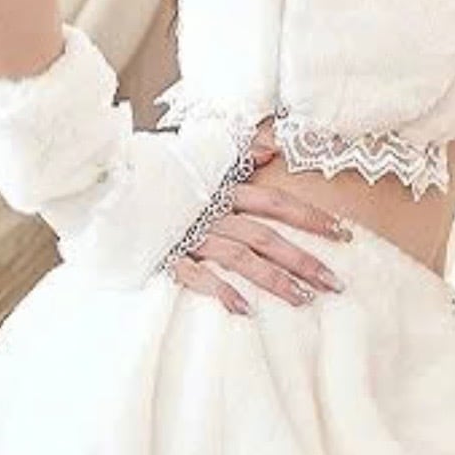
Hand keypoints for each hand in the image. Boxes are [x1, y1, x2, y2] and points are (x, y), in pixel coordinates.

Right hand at [165, 118, 351, 315]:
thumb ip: (241, 151)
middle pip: (266, 236)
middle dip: (302, 259)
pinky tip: (244, 310)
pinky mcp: (164, 255)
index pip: (275, 202)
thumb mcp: (202, 158)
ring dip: (273, 280)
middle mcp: (212, 212)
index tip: (343, 232)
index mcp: (222, 189)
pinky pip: (195, 276)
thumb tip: (275, 144)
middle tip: (335, 283)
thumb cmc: (161, 176)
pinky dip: (220, 291)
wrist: (111, 186)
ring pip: (240, 258)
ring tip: (304, 300)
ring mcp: (189, 235)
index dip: (309, 216)